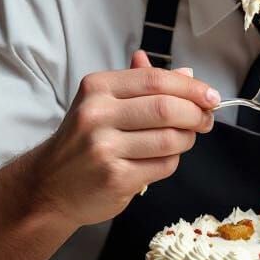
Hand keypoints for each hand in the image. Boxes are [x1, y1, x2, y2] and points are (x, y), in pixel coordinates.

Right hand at [28, 51, 217, 227]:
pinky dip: (172, 161)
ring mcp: (104, 149)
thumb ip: (143, 85)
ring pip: (170, 139)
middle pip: (166, 108)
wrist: (48, 185)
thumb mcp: (103, 103)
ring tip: (184, 139)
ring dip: (187, 139)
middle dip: (196, 114)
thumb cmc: (83, 141)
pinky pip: (163, 166)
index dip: (191, 88)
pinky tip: (163, 159)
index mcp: (97, 88)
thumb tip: (188, 75)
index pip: (156, 80)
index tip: (211, 96)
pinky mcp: (115, 178)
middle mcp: (97, 115)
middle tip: (206, 119)